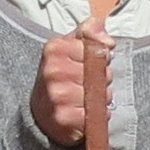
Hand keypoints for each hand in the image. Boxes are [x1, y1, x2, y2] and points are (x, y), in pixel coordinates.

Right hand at [34, 24, 109, 148]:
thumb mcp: (71, 46)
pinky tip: (85, 112)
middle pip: (100, 72)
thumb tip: (108, 42)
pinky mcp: (64, 117)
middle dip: (101, 79)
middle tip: (87, 84)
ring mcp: (57, 95)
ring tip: (86, 99)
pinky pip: (97, 113)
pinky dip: (98, 114)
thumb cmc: (61, 77)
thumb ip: (91, 32)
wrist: (40, 112)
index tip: (88, 64)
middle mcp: (53, 71)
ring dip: (101, 98)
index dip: (99, 58)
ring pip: (101, 93)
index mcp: (54, 49)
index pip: (96, 50)